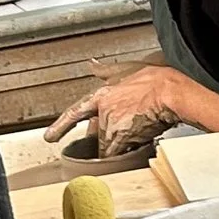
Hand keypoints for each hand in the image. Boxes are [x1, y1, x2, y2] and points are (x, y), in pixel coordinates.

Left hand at [47, 62, 193, 150]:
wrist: (168, 92)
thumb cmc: (153, 81)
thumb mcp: (124, 69)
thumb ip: (105, 71)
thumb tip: (93, 64)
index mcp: (101, 96)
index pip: (74, 113)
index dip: (61, 126)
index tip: (50, 137)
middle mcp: (102, 113)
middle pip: (97, 135)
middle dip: (106, 138)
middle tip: (123, 131)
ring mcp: (111, 127)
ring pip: (108, 147)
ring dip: (119, 146)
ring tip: (137, 134)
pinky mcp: (123, 139)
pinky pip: (120, 154)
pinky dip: (127, 154)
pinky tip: (138, 144)